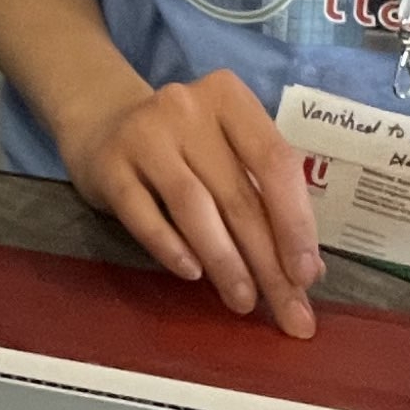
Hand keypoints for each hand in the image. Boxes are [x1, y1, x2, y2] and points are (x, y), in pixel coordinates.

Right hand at [55, 70, 320, 333]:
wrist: (102, 124)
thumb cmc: (183, 146)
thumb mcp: (227, 154)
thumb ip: (264, 199)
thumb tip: (307, 270)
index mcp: (230, 99)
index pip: (276, 162)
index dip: (296, 222)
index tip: (307, 275)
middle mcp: (188, 108)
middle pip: (238, 194)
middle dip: (267, 261)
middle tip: (287, 310)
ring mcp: (144, 134)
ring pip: (194, 207)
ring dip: (225, 262)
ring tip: (242, 301)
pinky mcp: (108, 165)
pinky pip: (143, 215)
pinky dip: (171, 248)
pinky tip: (192, 274)